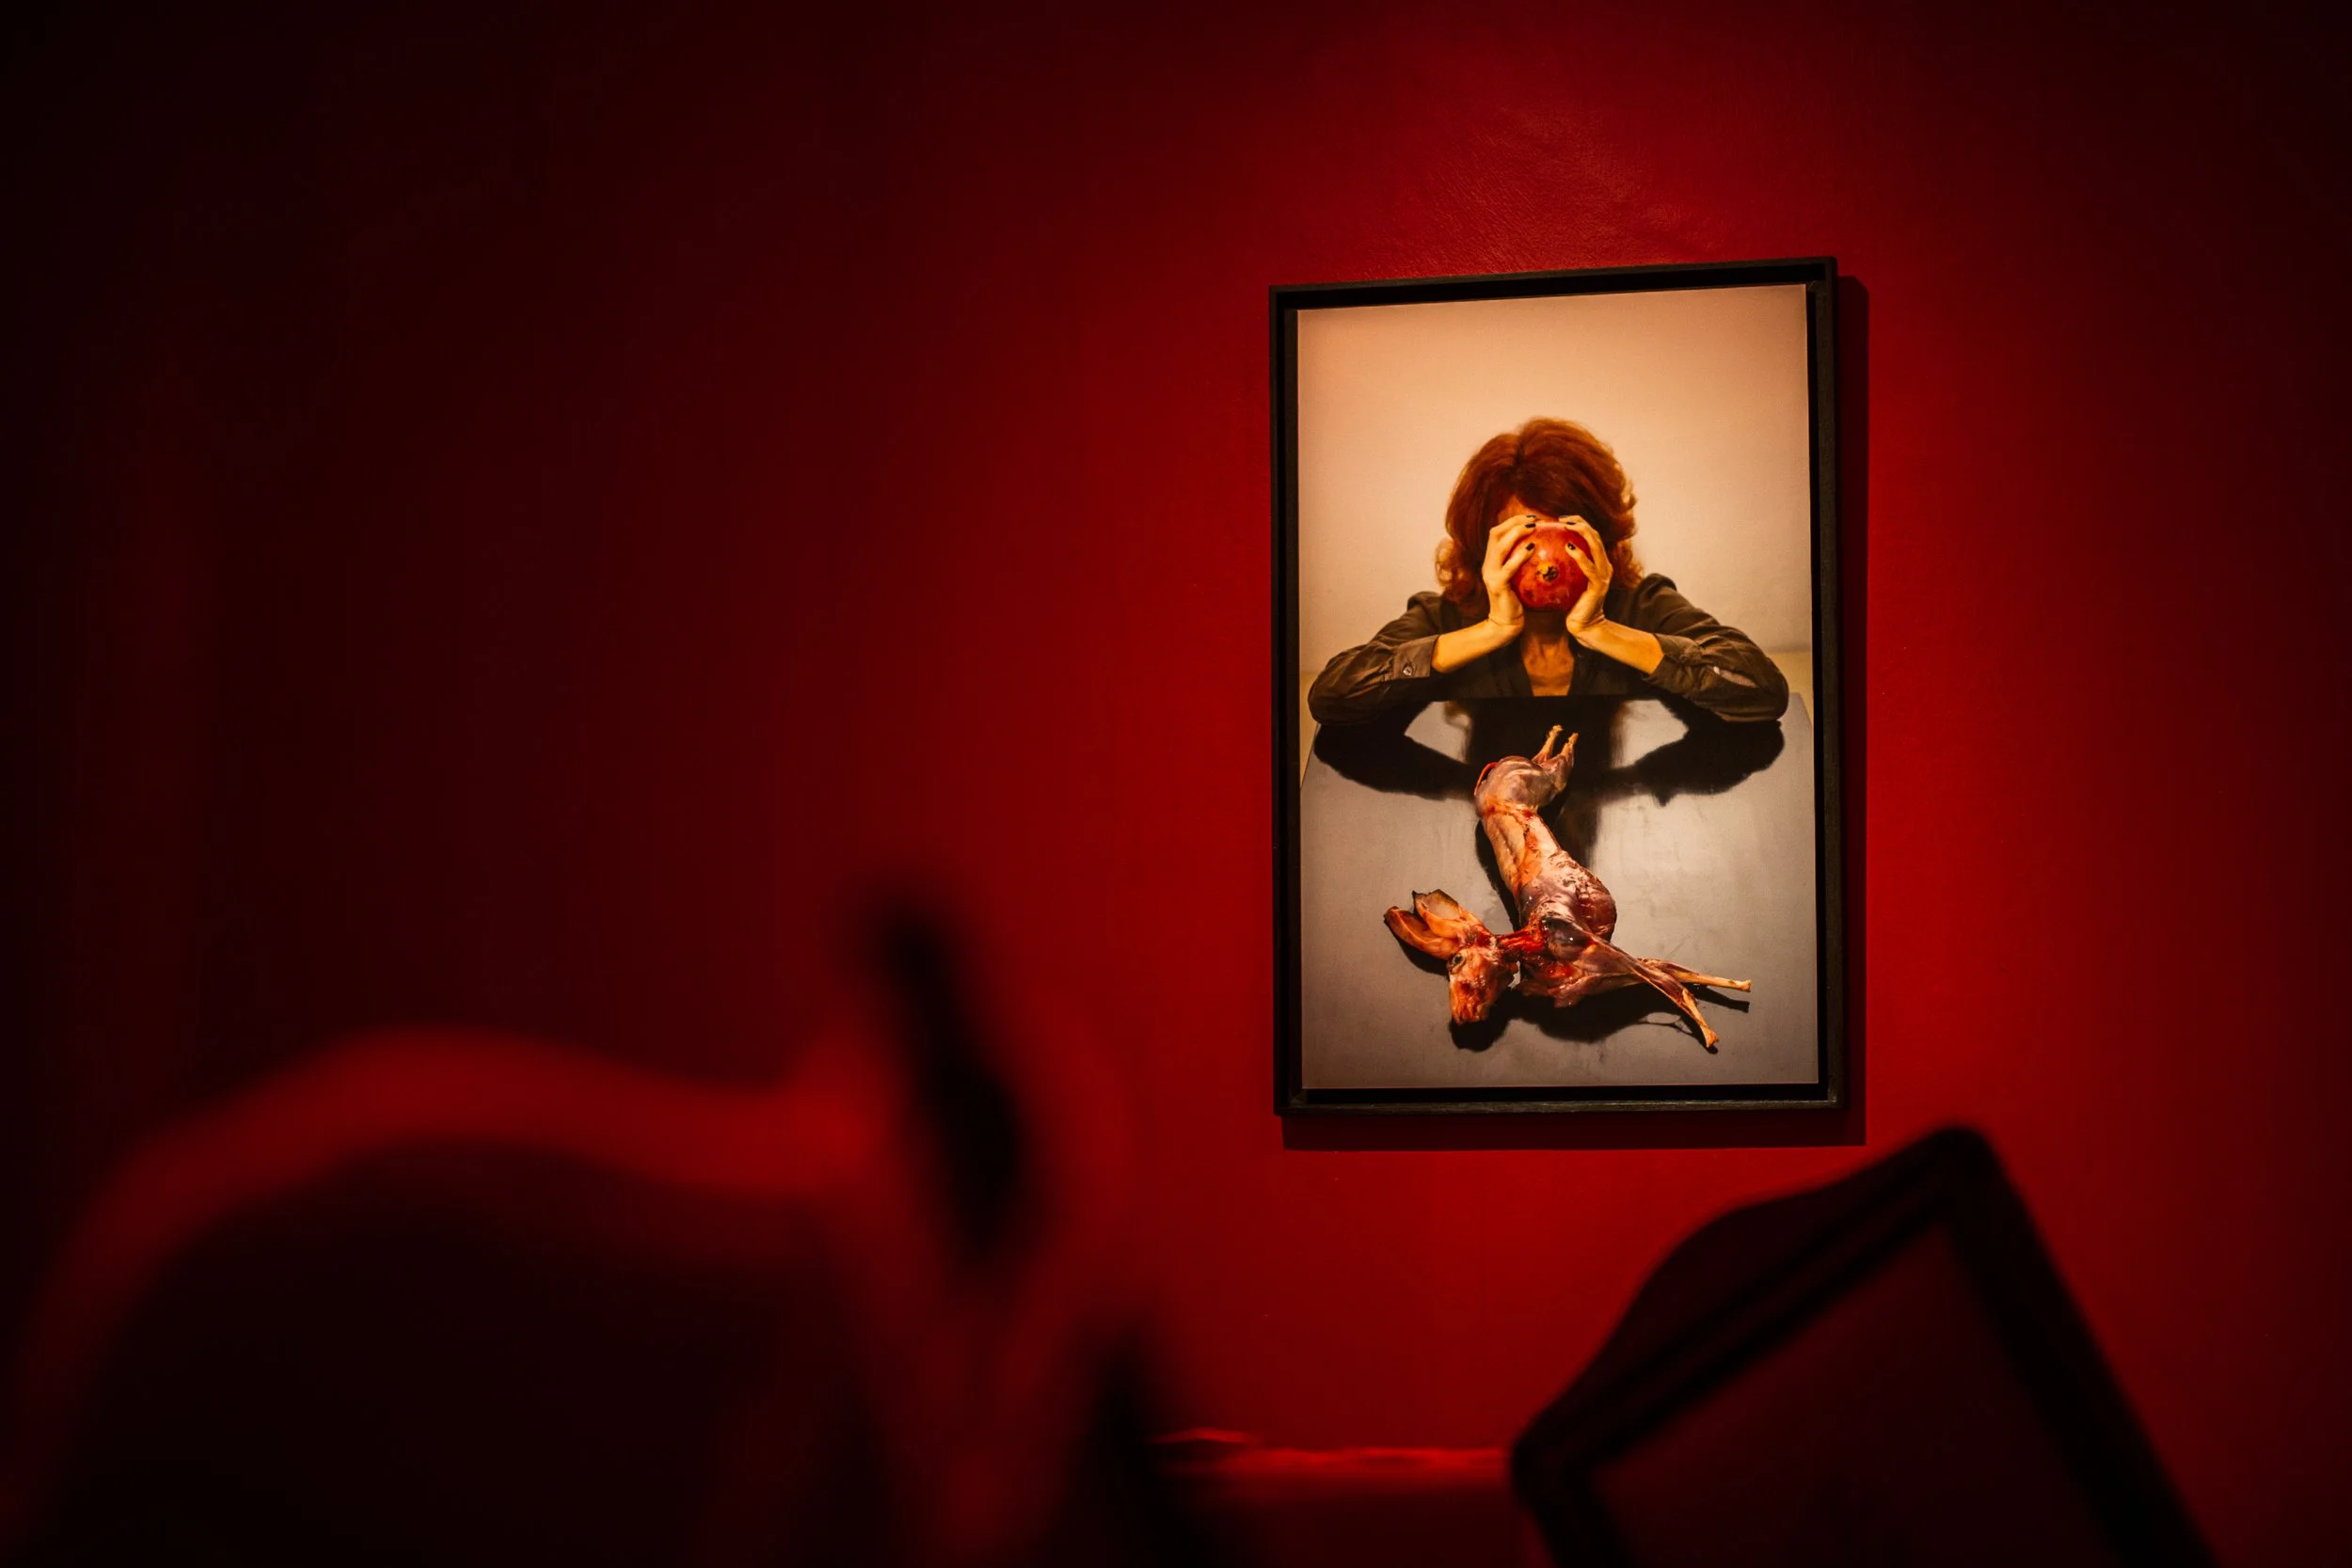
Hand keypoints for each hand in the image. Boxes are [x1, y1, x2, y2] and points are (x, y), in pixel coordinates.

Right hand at [1480, 513, 1538, 634]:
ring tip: (1533, 528)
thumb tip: (1544, 548)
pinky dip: (1520, 555)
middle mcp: (1488, 564)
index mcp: (1492, 561)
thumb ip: (1524, 564)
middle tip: (1534, 520)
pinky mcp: (1497, 585)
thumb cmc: (1517, 602)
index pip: (1497, 533)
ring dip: (1516, 533)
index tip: (1532, 518)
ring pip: (1500, 546)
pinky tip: (1533, 548)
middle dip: (1514, 522)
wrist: (1505, 624)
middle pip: (1496, 534)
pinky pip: (1508, 567)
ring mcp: (1490, 574)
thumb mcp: (1519, 579)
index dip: (1513, 522)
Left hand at [1559, 517, 1614, 641]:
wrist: (1584, 627)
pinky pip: (1589, 568)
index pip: (1590, 536)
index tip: (1560, 519)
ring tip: (1567, 526)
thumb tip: (1540, 554)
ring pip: (1596, 546)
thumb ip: (1561, 568)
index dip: (1578, 523)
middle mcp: (1604, 566)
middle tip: (1562, 519)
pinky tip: (1569, 547)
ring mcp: (1603, 575)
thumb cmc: (1571, 606)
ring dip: (1582, 532)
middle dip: (1580, 522)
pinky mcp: (1599, 586)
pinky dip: (1580, 555)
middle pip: (1595, 535)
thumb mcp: (1566, 582)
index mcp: (1597, 563)